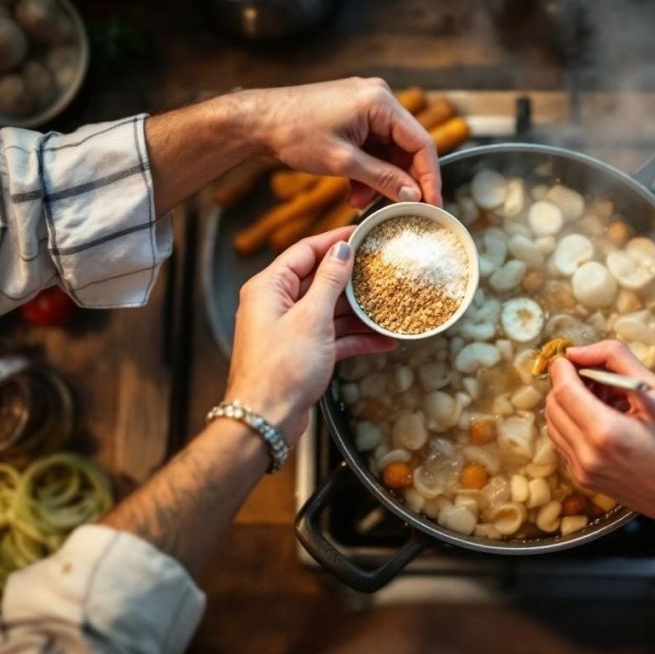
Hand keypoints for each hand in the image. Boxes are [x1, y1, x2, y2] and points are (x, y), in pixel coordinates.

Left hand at [225, 226, 396, 441]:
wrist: (266, 420)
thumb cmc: (280, 370)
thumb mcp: (311, 318)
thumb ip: (329, 282)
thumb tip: (340, 251)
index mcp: (269, 287)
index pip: (305, 251)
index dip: (334, 241)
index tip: (361, 233)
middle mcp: (276, 304)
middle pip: (319, 280)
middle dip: (352, 278)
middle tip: (381, 268)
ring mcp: (290, 330)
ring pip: (330, 310)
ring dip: (358, 311)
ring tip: (389, 305)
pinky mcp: (302, 352)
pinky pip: (333, 336)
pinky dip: (355, 338)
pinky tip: (382, 340)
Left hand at [242, 77, 441, 207]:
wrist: (258, 121)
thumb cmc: (294, 133)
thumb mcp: (343, 162)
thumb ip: (382, 178)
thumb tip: (413, 195)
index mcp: (380, 102)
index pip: (421, 143)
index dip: (430, 177)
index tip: (432, 204)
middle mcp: (378, 98)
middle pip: (407, 147)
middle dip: (399, 180)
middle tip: (396, 208)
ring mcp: (366, 105)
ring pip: (390, 150)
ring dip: (379, 179)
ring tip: (358, 200)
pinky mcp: (355, 115)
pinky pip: (374, 146)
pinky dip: (368, 169)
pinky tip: (353, 188)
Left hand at [546, 340, 654, 529]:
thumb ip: (616, 360)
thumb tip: (578, 351)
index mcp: (605, 432)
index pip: (563, 390)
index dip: (562, 368)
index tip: (571, 356)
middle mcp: (586, 455)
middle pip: (553, 406)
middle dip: (565, 384)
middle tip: (594, 375)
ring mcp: (582, 472)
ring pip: (554, 424)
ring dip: (568, 403)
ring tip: (601, 396)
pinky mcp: (583, 480)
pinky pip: (564, 443)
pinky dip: (573, 424)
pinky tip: (601, 418)